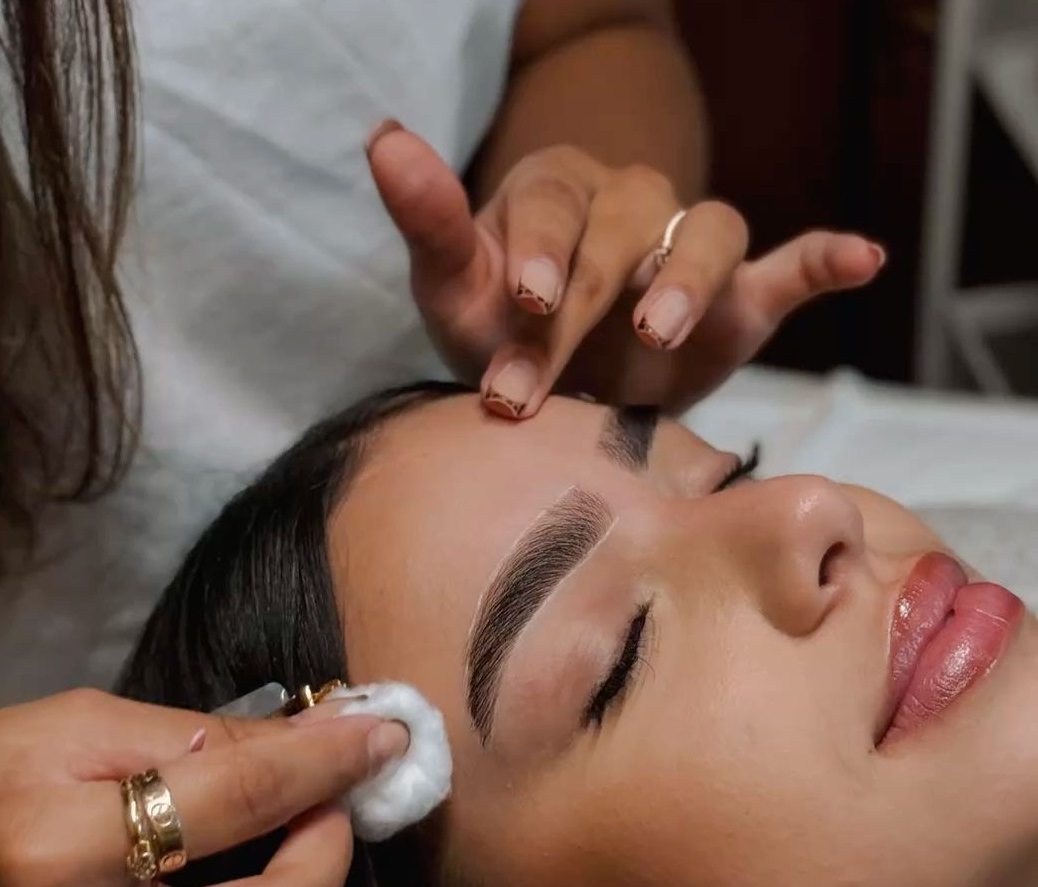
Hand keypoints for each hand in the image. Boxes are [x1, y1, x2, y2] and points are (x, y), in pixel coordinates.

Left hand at [368, 123, 884, 417]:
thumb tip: (383, 135)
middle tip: (537, 387)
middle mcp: (630, 207)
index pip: (554, 205)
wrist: (556, 393)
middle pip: (623, 231)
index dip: (540, 250)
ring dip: (689, 277)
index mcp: (559, 193)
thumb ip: (428, 218)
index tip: (523, 303)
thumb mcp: (452, 286)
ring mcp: (685, 253)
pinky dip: (825, 258)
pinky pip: (786, 267)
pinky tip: (861, 256)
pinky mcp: (738, 302)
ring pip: (709, 233)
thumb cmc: (497, 333)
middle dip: (579, 309)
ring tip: (657, 331)